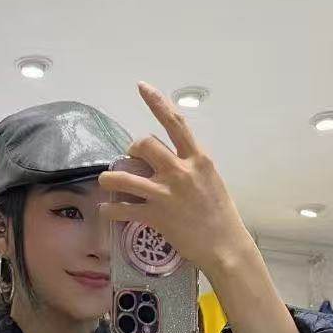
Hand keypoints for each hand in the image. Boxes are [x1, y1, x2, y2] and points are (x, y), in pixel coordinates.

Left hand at [97, 82, 258, 275]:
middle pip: (144, 144)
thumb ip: (192, 167)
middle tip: (130, 159)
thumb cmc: (221, 215)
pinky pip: (123, 208)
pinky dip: (110, 209)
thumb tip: (173, 161)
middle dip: (131, 148)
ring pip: (125, 177)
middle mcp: (180, 171)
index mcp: (198, 159)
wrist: (225, 246)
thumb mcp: (211, 181)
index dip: (156, 102)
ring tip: (106, 181)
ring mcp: (166, 194)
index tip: (141, 87)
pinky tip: (107, 210)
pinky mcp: (155, 216)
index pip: (175, 123)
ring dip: (110, 178)